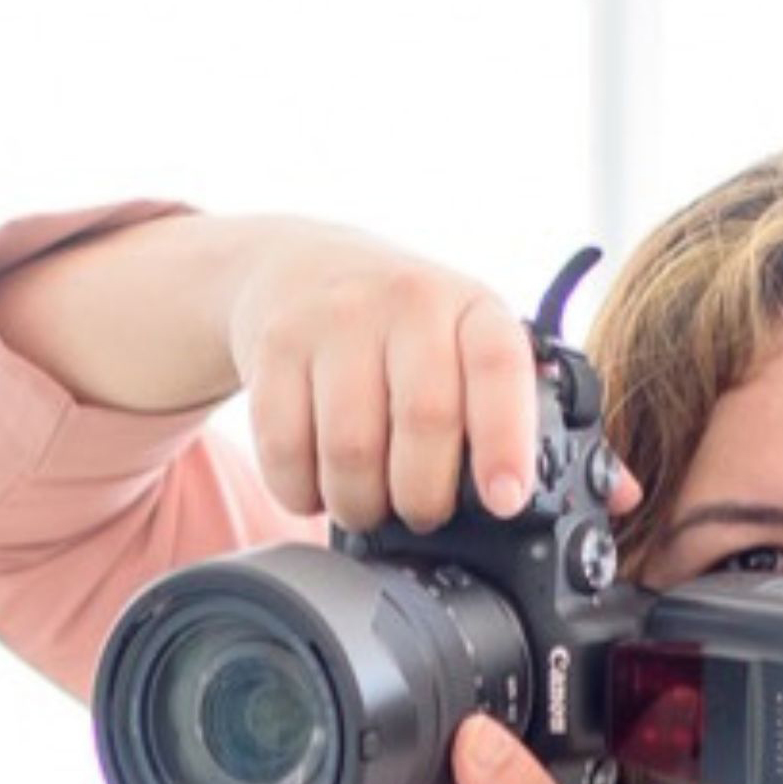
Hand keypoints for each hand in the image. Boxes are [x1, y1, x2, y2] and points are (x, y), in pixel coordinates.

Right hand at [224, 232, 547, 532]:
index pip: (500, 367)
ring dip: (359, 504)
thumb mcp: (459, 341)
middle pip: (424, 421)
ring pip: (350, 450)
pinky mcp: (276, 347)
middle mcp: (406, 300)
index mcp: (471, 306)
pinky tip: (315, 484)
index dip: (506, 441)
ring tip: (365, 505)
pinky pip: (285, 451)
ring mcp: (335, 318)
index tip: (504, 499)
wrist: (302, 269)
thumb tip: (504, 498)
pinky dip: (300, 492)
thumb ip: (485, 404)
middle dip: (423, 497)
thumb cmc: (397, 331)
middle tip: (420, 514)